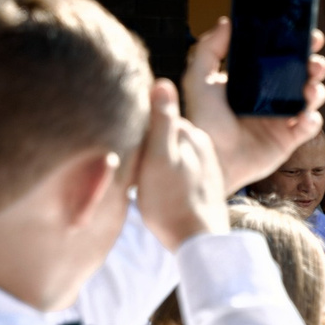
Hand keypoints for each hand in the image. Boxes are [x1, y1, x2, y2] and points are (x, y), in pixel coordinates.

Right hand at [130, 82, 227, 249]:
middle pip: (162, 133)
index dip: (133, 127)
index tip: (120, 142)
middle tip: (130, 164)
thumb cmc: (172, 201)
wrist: (199, 242)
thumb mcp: (160, 158)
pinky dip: (163, 174)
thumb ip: (162, 121)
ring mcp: (204, 165)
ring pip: (169, 152)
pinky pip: (176, 170)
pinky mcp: (202, 183)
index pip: (154, 116)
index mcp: (191, 132)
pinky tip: (157, 189)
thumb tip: (163, 82)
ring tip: (140, 178)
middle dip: (144, 141)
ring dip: (153, 159)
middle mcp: (202, 145)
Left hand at [182, 17, 324, 193]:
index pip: (282, 57)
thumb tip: (227, 22)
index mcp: (255, 79)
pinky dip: (311, 120)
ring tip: (309, 90)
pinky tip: (303, 117)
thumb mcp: (198, 78)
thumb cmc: (202, 119)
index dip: (299, 45)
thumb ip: (209, 48)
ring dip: (317, 90)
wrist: (211, 157)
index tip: (309, 35)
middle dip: (315, 65)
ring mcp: (282, 118)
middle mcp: (272, 96)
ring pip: (312, 98)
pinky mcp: (289, 139)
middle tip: (314, 62)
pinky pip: (310, 126)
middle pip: (304, 75)